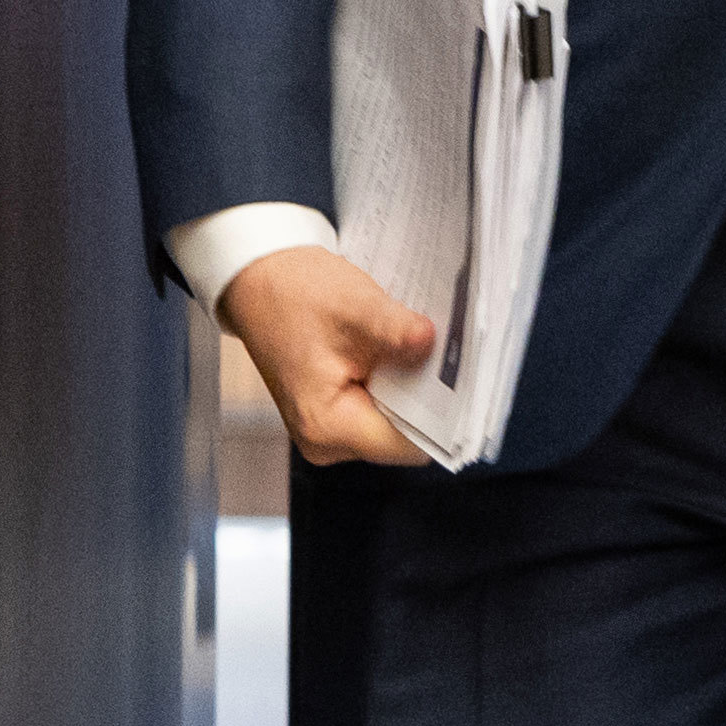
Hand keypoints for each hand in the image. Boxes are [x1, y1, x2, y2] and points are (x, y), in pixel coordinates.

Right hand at [221, 245, 437, 467]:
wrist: (259, 279)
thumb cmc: (296, 293)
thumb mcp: (355, 307)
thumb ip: (399, 333)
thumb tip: (438, 346)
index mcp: (327, 426)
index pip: (406, 445)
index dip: (439, 417)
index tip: (466, 385)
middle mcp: (327, 440)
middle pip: (402, 435)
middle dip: (427, 398)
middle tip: (453, 358)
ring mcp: (329, 428)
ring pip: (394, 419)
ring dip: (412, 386)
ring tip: (426, 347)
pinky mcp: (334, 410)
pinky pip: (380, 404)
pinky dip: (395, 380)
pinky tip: (403, 350)